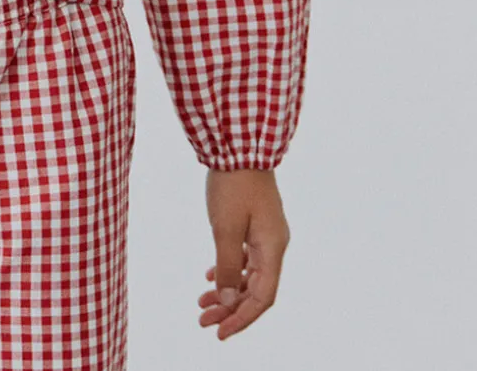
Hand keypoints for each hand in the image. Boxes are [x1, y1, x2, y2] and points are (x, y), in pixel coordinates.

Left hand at [197, 167, 289, 340]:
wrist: (239, 143)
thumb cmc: (232, 183)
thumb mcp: (225, 228)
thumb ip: (229, 267)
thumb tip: (229, 302)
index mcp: (273, 248)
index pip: (261, 298)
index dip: (241, 319)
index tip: (219, 333)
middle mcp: (274, 244)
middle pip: (256, 289)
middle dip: (230, 309)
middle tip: (203, 321)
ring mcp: (266, 233)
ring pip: (249, 274)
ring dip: (228, 291)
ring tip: (202, 302)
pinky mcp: (255, 222)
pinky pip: (246, 256)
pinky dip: (230, 269)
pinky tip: (211, 276)